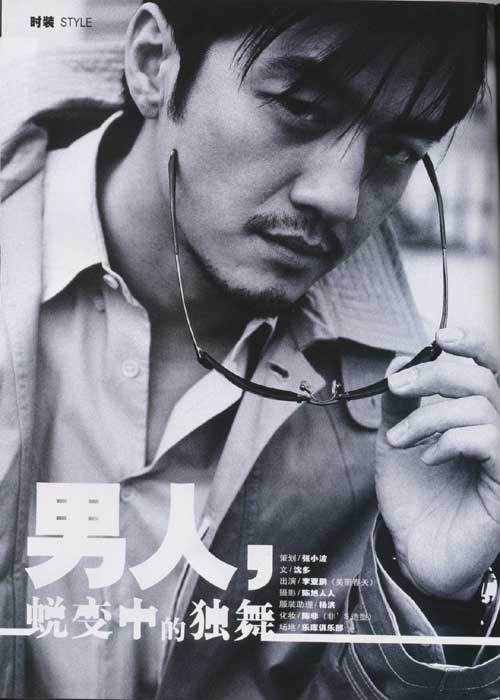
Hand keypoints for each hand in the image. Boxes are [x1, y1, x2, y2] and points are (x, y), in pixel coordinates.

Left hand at [375, 326, 499, 600]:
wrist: (415, 550)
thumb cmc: (413, 495)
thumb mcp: (397, 438)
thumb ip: (400, 402)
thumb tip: (400, 359)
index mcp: (476, 416)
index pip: (490, 368)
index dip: (474, 344)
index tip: (440, 337)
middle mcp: (497, 431)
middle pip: (484, 379)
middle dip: (436, 374)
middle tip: (397, 388)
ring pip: (481, 407)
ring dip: (428, 416)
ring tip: (398, 440)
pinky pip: (488, 441)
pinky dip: (450, 441)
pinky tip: (426, 458)